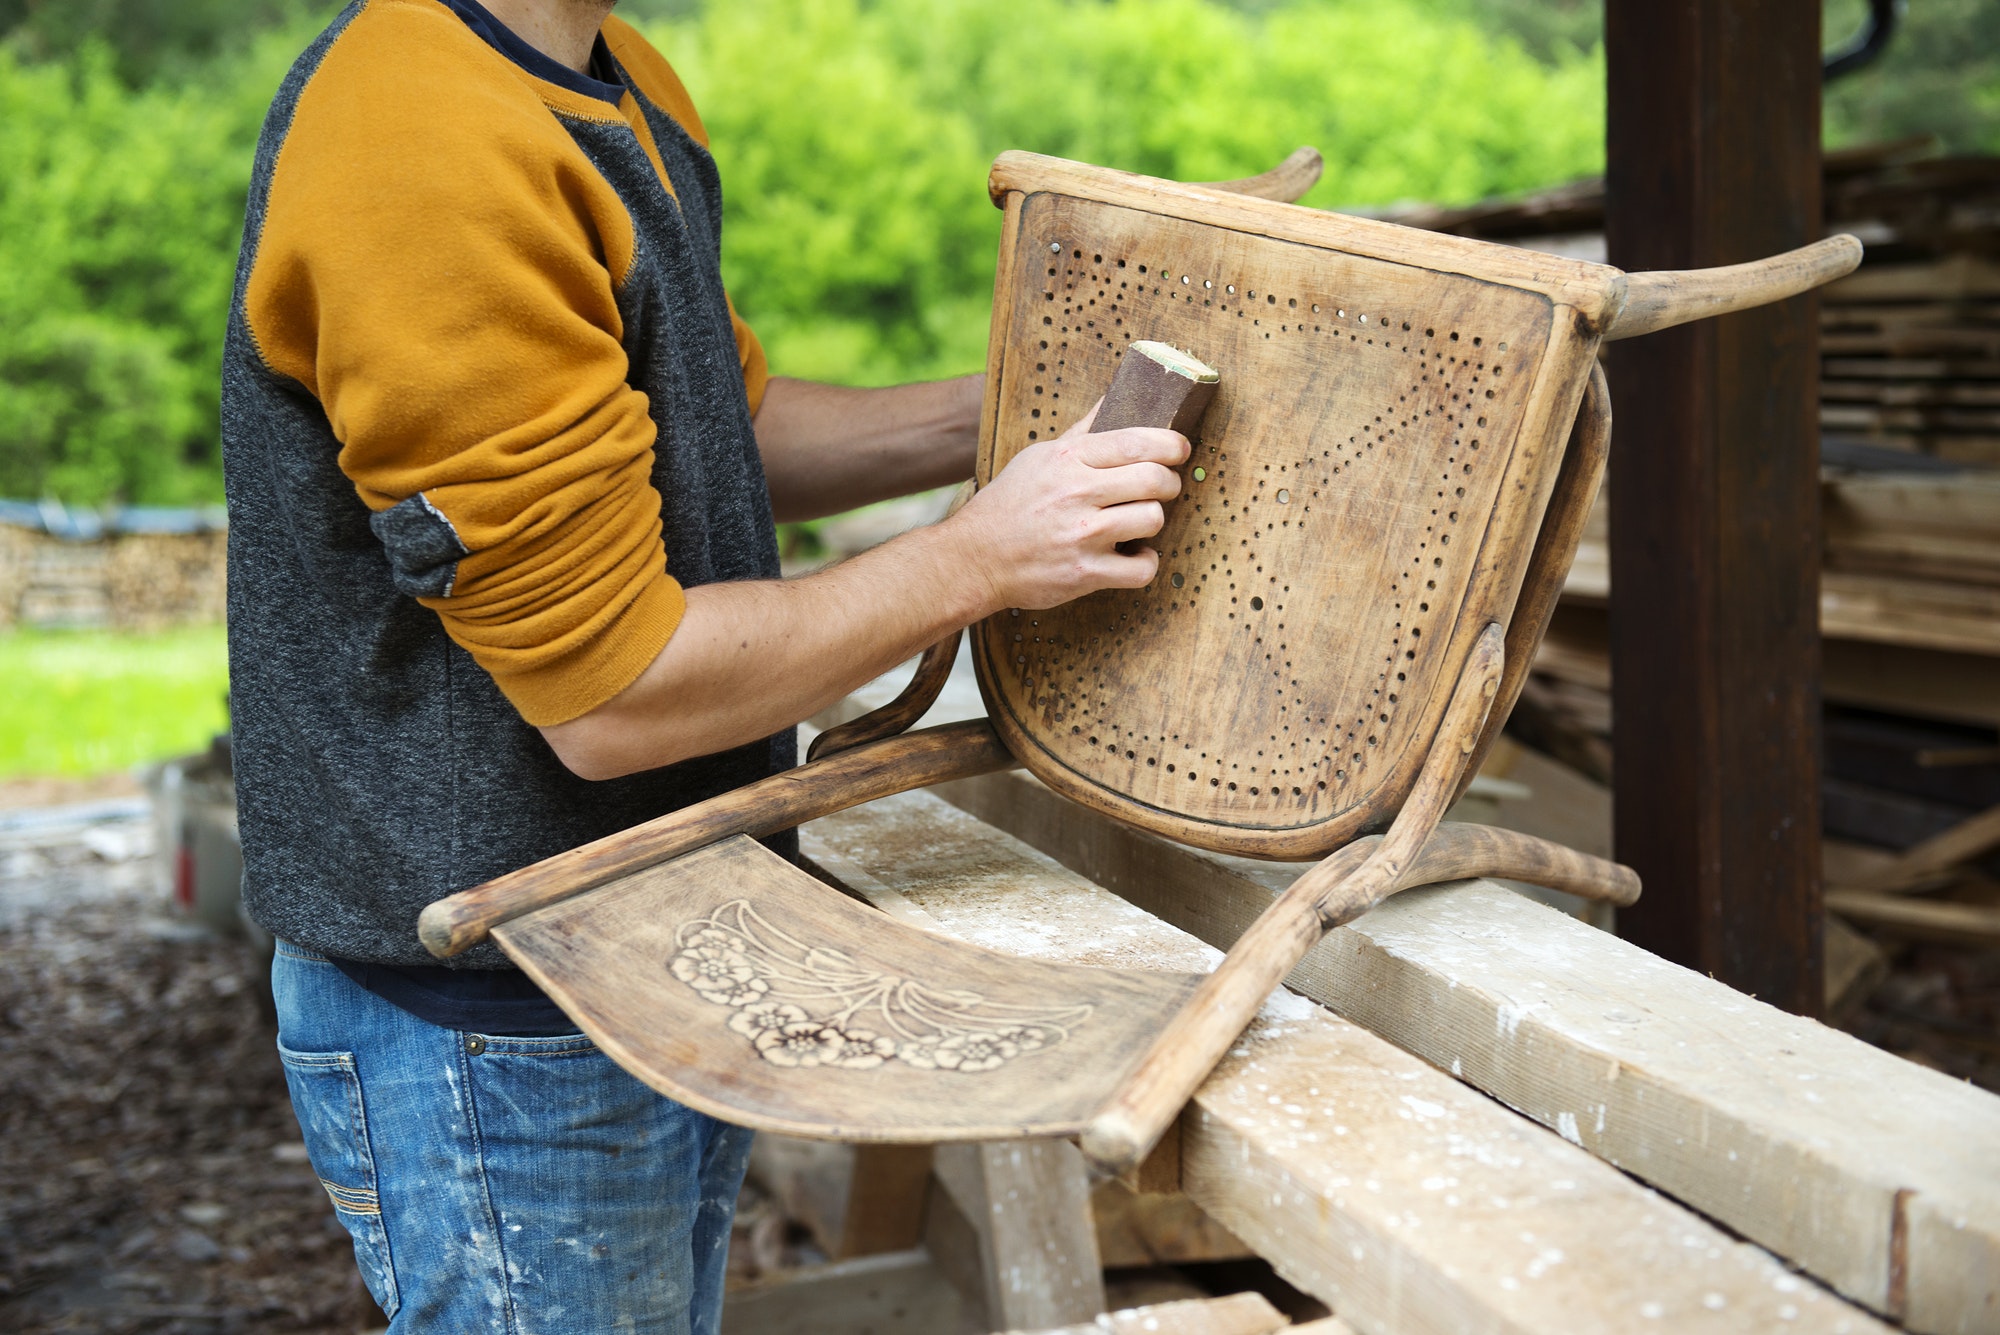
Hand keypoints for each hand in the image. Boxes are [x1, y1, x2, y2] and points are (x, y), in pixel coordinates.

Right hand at [943, 400, 1188, 611]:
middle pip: (1154, 479)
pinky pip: (1142, 568)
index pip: (1136, 441)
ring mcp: (1082, 535)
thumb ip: (1082, 432)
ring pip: (1152, 520)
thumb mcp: (1040, 457)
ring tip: (1137, 521)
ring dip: (1153, 521)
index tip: (1179, 450)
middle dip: (1169, 483)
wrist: (974, 558)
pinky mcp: (1085, 574)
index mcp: (1068, 459)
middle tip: (1163, 488)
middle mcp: (1077, 494)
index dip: (1171, 444)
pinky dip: (1145, 563)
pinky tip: (1132, 555)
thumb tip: (1113, 397)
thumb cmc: (1009, 505)